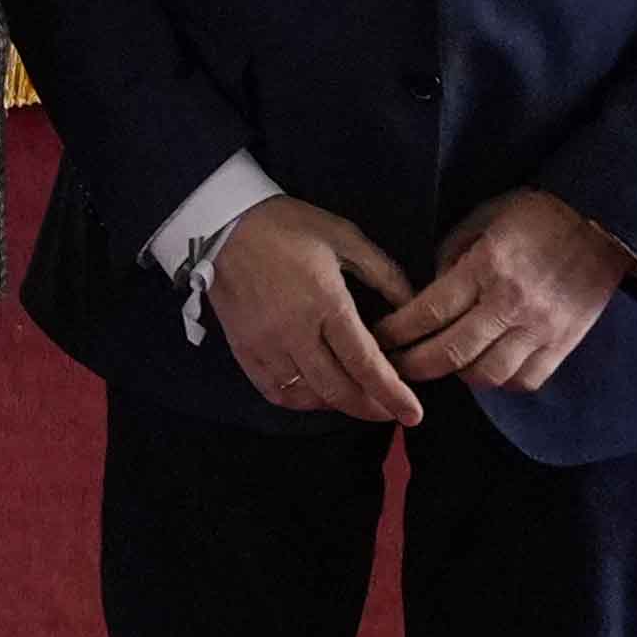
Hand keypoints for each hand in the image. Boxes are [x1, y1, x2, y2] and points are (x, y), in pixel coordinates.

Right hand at [204, 195, 426, 428]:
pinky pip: (275, 391)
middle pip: (338, 388)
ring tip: (357, 399)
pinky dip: (301, 401)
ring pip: (307, 396)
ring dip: (337, 405)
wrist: (221, 223)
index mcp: (325, 302)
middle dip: (371, 407)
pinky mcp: (243, 348)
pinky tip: (316, 395)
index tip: (414, 413)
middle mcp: (294, 331)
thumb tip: (414, 304)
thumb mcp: (344, 236)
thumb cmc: (287, 226)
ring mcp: (265, 343)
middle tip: (391, 411)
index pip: (365, 362)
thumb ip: (384, 272)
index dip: (393, 393)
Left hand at [374, 190, 636, 394]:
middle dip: (413, 365)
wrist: (603, 222)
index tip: (377, 338)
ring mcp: (541, 327)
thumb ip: (450, 258)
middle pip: (451, 352)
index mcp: (487, 266)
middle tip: (394, 366)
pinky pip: (525, 380)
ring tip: (442, 366)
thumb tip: (425, 297)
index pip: (430, 312)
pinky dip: (500, 382)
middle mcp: (512, 302)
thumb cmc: (534, 216)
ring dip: (457, 375)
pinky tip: (485, 368)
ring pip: (487, 374)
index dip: (397, 332)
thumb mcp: (483, 220)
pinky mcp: (565, 343)